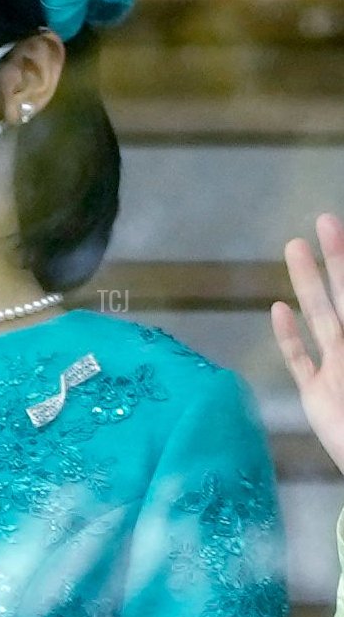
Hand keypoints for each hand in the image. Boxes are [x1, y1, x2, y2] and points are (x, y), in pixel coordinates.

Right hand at [272, 213, 343, 475]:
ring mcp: (335, 371)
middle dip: (335, 260)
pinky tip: (279, 310)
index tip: (342, 227)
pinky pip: (300, 360)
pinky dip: (289, 337)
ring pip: (320, 318)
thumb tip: (314, 307)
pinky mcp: (316, 396)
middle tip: (324, 220)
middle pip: (343, 296)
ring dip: (307, 284)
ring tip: (294, 249)